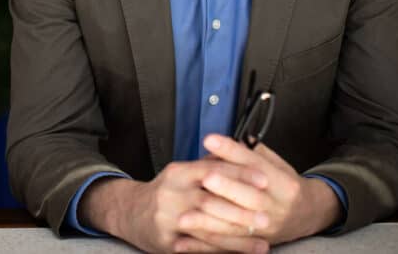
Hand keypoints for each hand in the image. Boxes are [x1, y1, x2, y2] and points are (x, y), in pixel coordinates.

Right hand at [79, 160, 270, 252]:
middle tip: (267, 213)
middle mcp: (171, 194)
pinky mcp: (167, 241)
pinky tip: (244, 252)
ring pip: (207, 227)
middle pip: (210, 200)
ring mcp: (167, 219)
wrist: (130, 213)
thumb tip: (239, 154)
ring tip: (262, 237)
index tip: (264, 179)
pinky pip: (199, 247)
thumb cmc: (165, 192)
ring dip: (237, 234)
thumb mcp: (182, 174)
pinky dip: (224, 250)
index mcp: (178, 173)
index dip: (238, 174)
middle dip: (241, 208)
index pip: (211, 169)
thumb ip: (207, 167)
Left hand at [190, 134, 343, 244]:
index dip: (232, 151)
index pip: (255, 163)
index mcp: (284, 182)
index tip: (210, 140)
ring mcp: (267, 227)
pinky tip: (186, 241)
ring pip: (237, 225)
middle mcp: (277, 205)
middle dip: (226, 186)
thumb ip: (253, 153)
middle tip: (204, 178)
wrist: (309, 214)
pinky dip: (206, 244)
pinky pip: (229, 245)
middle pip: (250, 196)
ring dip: (210, 221)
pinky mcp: (256, 242)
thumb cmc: (285, 185)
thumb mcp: (277, 164)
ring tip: (185, 216)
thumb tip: (225, 140)